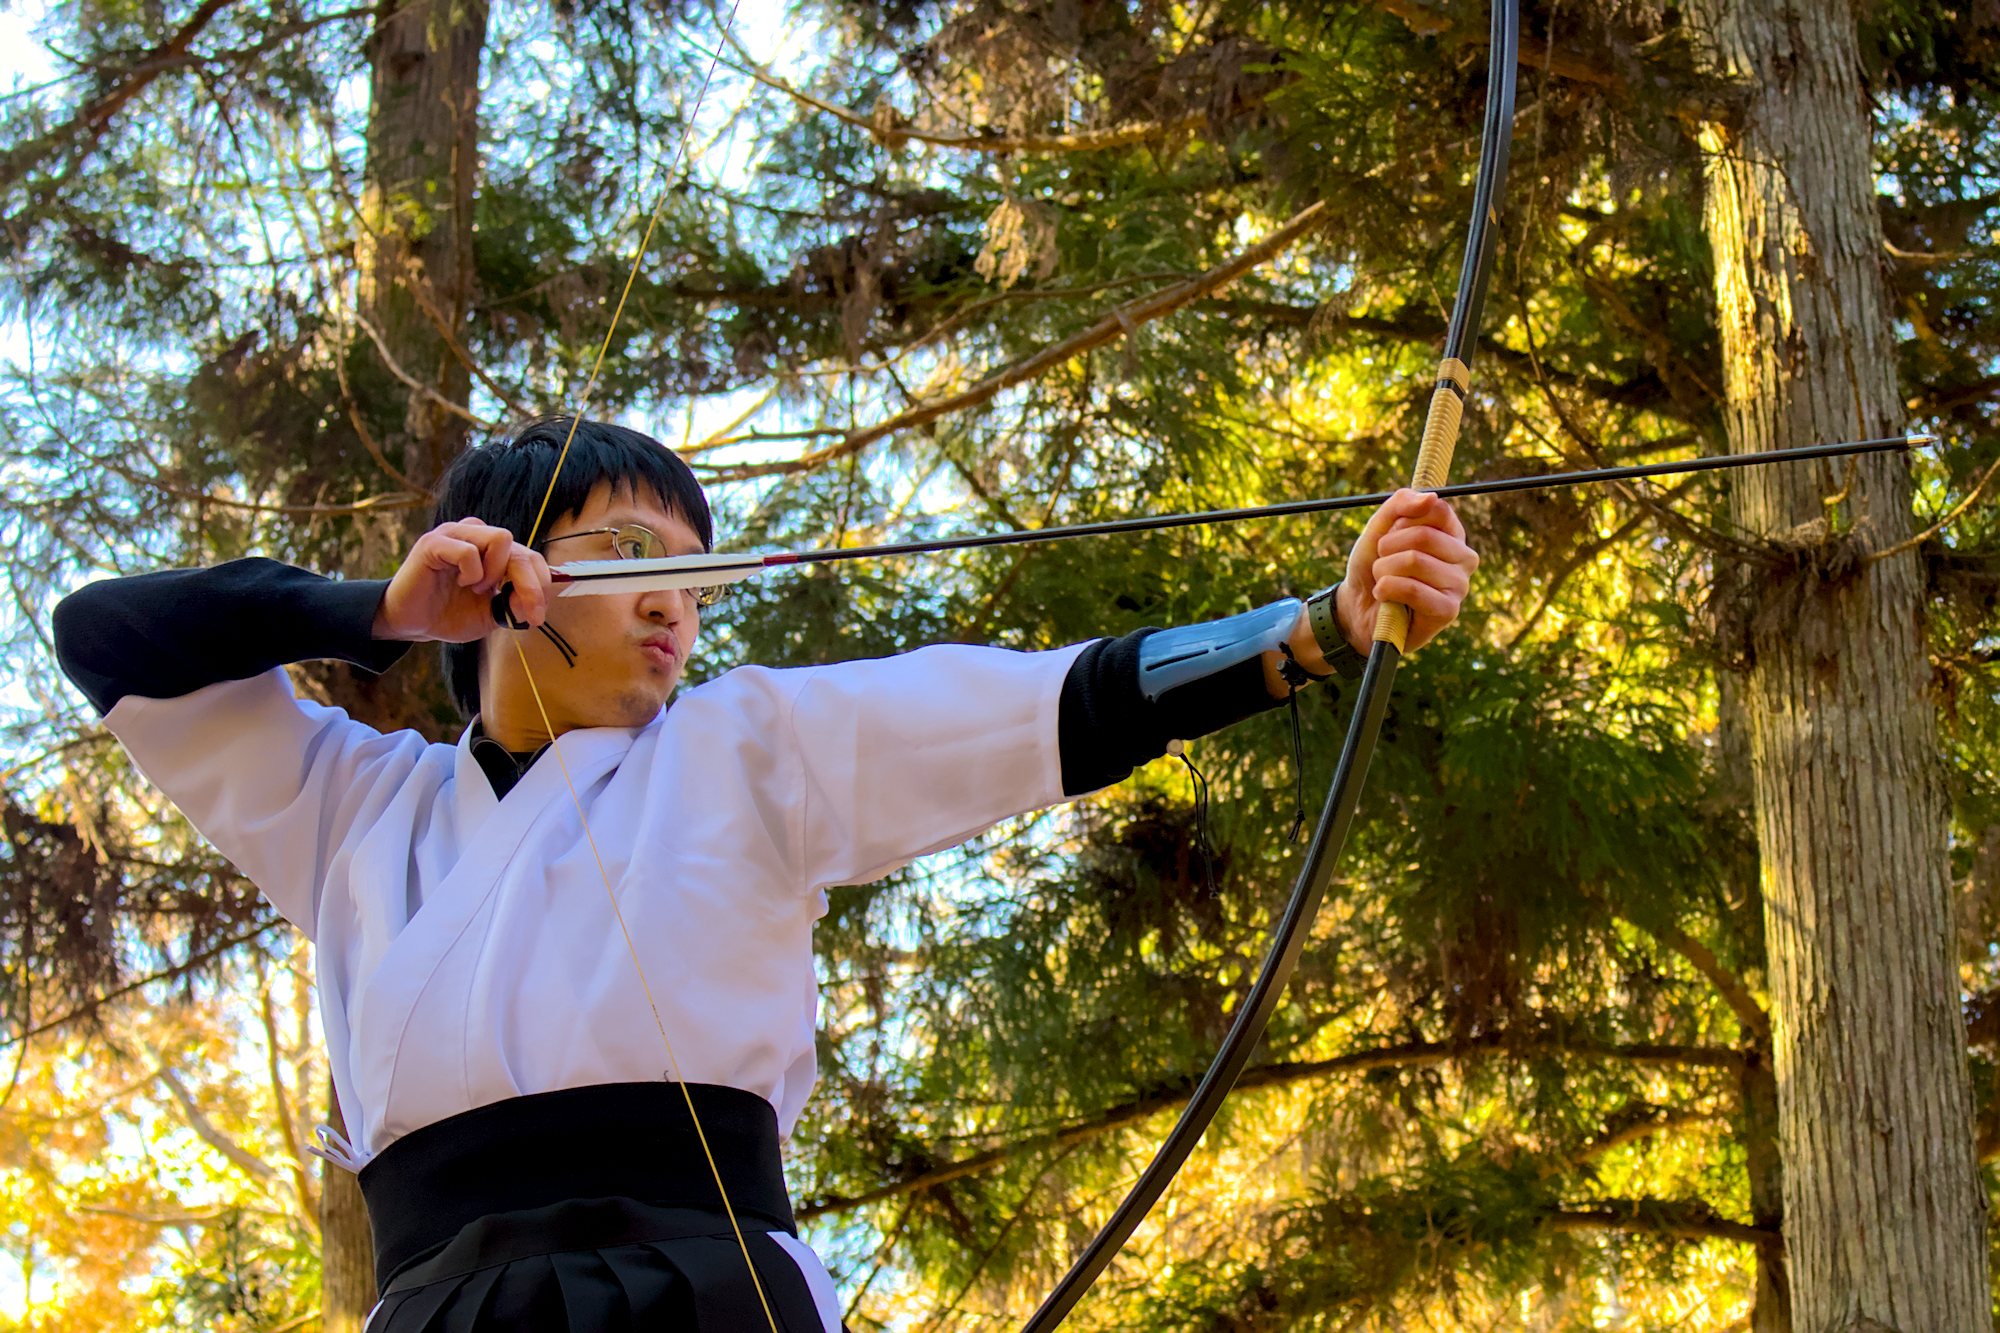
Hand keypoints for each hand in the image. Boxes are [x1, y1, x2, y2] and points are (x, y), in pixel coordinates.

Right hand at [373, 518, 551, 642]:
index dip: (542, 585)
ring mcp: (456, 534)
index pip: (532, 558)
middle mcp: (478, 536)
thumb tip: (535, 601)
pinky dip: (471, 573)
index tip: (537, 616)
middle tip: (525, 615)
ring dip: (497, 573)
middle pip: (522, 550)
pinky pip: (468, 551)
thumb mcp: (491, 616)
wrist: (410, 623)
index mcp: (494, 551)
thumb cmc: (449, 614)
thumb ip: (514, 606)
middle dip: (531, 587)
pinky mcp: (434, 542)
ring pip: (501, 538)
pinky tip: (461, 583)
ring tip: (478, 589)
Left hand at [1334, 489, 1477, 653]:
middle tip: (1382, 561)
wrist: (1357, 604)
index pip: (1437, 510)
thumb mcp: (1379, 526)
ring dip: (1383, 570)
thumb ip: (1401, 504)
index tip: (1390, 533)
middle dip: (1387, 548)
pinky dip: (1386, 589)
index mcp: (1453, 534)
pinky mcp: (1448, 611)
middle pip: (1424, 536)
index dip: (1402, 521)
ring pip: (1414, 561)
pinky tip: (1385, 597)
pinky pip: (1412, 589)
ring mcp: (1460, 585)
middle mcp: (1464, 558)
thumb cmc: (1374, 563)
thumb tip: (1431, 497)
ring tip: (1382, 580)